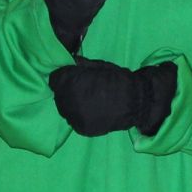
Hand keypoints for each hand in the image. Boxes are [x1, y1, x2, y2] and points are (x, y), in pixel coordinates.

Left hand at [49, 58, 177, 135]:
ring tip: (87, 100)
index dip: (64, 75)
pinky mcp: (81, 129)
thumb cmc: (118, 80)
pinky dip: (79, 115)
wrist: (136, 102)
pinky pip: (74, 120)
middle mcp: (68, 101)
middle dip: (67, 89)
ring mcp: (74, 117)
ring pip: (65, 108)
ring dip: (72, 103)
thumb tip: (69, 61)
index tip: (72, 75)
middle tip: (81, 88)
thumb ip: (80, 64)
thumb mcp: (98, 66)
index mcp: (70, 82)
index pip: (55, 78)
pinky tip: (90, 110)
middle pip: (59, 94)